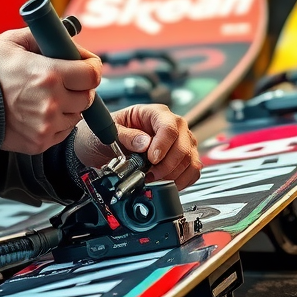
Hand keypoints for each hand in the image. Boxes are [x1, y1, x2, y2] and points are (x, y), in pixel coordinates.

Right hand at [0, 29, 100, 154]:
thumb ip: (41, 37)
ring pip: (76, 115)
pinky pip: (62, 132)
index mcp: (50, 74)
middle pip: (88, 96)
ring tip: (47, 96)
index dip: (92, 66)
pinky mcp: (39, 143)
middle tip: (66, 79)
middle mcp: (52, 102)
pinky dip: (57, 122)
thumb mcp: (12, 41)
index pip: (92, 73)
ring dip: (69, 105)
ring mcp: (46, 126)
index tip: (86, 64)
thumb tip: (63, 36)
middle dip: (80, 86)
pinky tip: (40, 112)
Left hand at [73, 104, 200, 190]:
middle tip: (150, 175)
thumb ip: (126, 136)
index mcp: (154, 113)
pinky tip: (165, 183)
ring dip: (173, 175)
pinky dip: (182, 181)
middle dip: (167, 165)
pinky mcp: (183, 158)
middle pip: (184, 145)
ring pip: (190, 159)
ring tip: (154, 180)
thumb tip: (145, 143)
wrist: (103, 146)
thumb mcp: (110, 132)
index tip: (152, 159)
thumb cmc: (108, 134)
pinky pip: (192, 171)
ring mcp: (181, 142)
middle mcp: (173, 125)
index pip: (169, 127)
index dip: (163, 145)